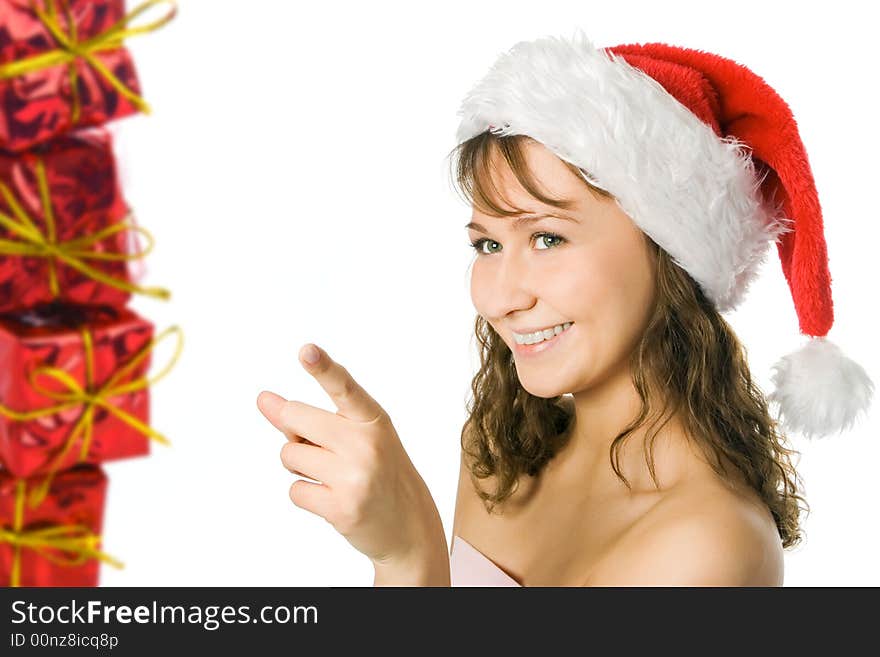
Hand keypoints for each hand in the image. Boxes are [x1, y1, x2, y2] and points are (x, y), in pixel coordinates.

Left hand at [257, 343, 443, 567]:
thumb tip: (263, 399)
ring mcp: (355, 477)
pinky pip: (294, 490)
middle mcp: (366, 444)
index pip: (343, 387)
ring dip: (300, 466)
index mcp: (373, 419)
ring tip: (333, 476)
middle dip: (293, 430)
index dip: (323, 368)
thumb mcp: (354, 436)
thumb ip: (308, 417)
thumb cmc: (376, 471)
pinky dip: (305, 494)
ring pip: (288, 455)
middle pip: (295, 417)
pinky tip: (332, 498)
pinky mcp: (342, 508)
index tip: (306, 351)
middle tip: (321, 448)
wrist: (409, 525)